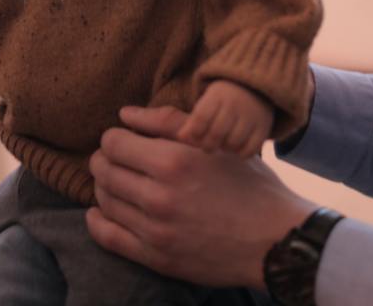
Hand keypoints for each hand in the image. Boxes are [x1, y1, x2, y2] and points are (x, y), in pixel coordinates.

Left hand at [86, 104, 314, 288]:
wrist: (274, 240)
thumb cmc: (249, 184)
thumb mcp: (214, 142)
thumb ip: (166, 122)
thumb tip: (125, 114)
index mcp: (174, 161)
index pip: (114, 143)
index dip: (114, 138)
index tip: (123, 140)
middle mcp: (160, 196)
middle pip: (104, 171)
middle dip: (104, 161)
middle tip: (114, 160)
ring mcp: (156, 231)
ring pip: (105, 201)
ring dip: (103, 188)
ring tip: (116, 182)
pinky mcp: (157, 258)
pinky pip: (109, 238)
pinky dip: (97, 222)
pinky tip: (101, 213)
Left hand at [179, 80, 273, 157]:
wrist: (255, 89)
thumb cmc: (223, 101)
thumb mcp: (206, 102)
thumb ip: (193, 120)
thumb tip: (181, 137)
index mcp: (217, 96)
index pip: (201, 119)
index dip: (194, 133)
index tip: (194, 137)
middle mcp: (235, 105)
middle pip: (216, 133)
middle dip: (208, 145)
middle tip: (208, 145)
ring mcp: (251, 117)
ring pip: (233, 143)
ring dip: (224, 149)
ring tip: (222, 144)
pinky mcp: (263, 128)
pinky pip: (250, 149)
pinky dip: (241, 153)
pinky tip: (236, 148)